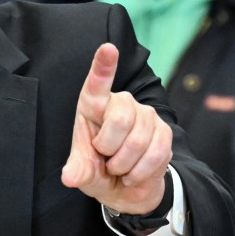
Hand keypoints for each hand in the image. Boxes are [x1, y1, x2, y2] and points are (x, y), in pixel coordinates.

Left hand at [62, 43, 173, 214]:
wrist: (126, 187)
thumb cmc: (97, 169)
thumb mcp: (83, 171)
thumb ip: (77, 170)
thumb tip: (70, 176)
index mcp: (93, 105)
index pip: (97, 84)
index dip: (103, 66)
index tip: (108, 48)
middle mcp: (121, 103)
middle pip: (120, 118)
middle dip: (109, 148)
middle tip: (106, 158)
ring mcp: (145, 115)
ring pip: (137, 141)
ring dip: (124, 165)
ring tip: (119, 167)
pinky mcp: (164, 131)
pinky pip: (156, 154)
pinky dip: (141, 172)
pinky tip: (133, 173)